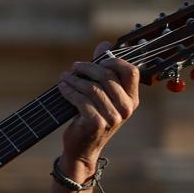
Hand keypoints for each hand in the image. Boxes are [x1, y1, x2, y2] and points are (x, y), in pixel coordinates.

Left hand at [56, 41, 139, 171]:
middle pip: (107, 76)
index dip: (114, 60)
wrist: (82, 148)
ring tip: (64, 77)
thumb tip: (105, 44)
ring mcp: (113, 117)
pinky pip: (81, 99)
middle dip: (87, 68)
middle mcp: (126, 108)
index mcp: (131, 99)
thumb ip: (103, 70)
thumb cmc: (91, 117)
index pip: (131, 71)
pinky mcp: (96, 123)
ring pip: (92, 88)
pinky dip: (69, 91)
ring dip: (74, 79)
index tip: (99, 59)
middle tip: (74, 67)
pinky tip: (62, 88)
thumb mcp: (101, 94)